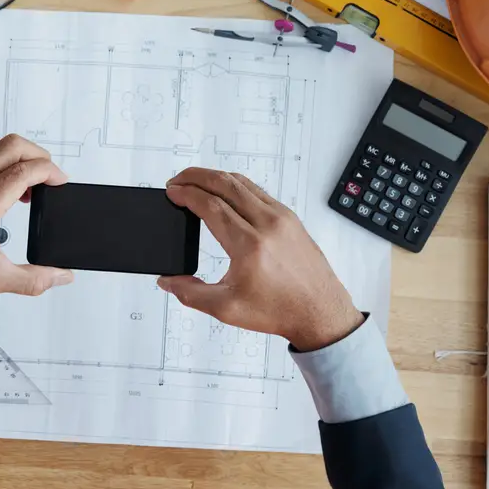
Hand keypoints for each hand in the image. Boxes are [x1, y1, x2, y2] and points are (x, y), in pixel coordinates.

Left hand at [0, 135, 74, 311]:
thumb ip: (35, 279)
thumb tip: (63, 276)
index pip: (24, 170)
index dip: (50, 172)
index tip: (61, 183)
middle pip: (13, 146)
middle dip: (39, 155)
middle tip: (50, 176)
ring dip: (20, 160)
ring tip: (30, 187)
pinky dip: (3, 164)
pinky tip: (8, 189)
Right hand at [158, 168, 363, 351]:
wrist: (320, 312)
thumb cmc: (281, 310)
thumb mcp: (227, 309)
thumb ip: (190, 294)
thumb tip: (168, 281)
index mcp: (249, 245)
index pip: (210, 205)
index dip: (186, 193)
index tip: (172, 191)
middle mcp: (267, 224)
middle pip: (225, 183)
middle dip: (196, 176)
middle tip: (178, 179)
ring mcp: (282, 217)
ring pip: (242, 182)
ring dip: (215, 176)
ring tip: (197, 181)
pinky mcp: (290, 218)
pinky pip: (258, 190)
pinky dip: (235, 184)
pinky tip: (224, 191)